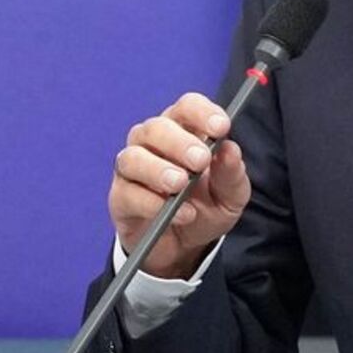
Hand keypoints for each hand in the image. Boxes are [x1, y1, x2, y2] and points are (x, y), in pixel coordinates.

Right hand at [108, 93, 248, 277]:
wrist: (185, 245)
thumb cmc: (206, 207)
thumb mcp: (231, 195)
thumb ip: (232, 173)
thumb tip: (230, 149)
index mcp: (185, 131)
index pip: (187, 107)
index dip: (202, 113)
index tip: (221, 128)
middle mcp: (154, 143)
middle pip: (157, 127)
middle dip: (180, 142)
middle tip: (200, 160)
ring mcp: (133, 168)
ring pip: (133, 157)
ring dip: (158, 169)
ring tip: (180, 185)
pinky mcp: (120, 197)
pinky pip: (127, 192)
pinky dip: (153, 203)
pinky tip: (179, 214)